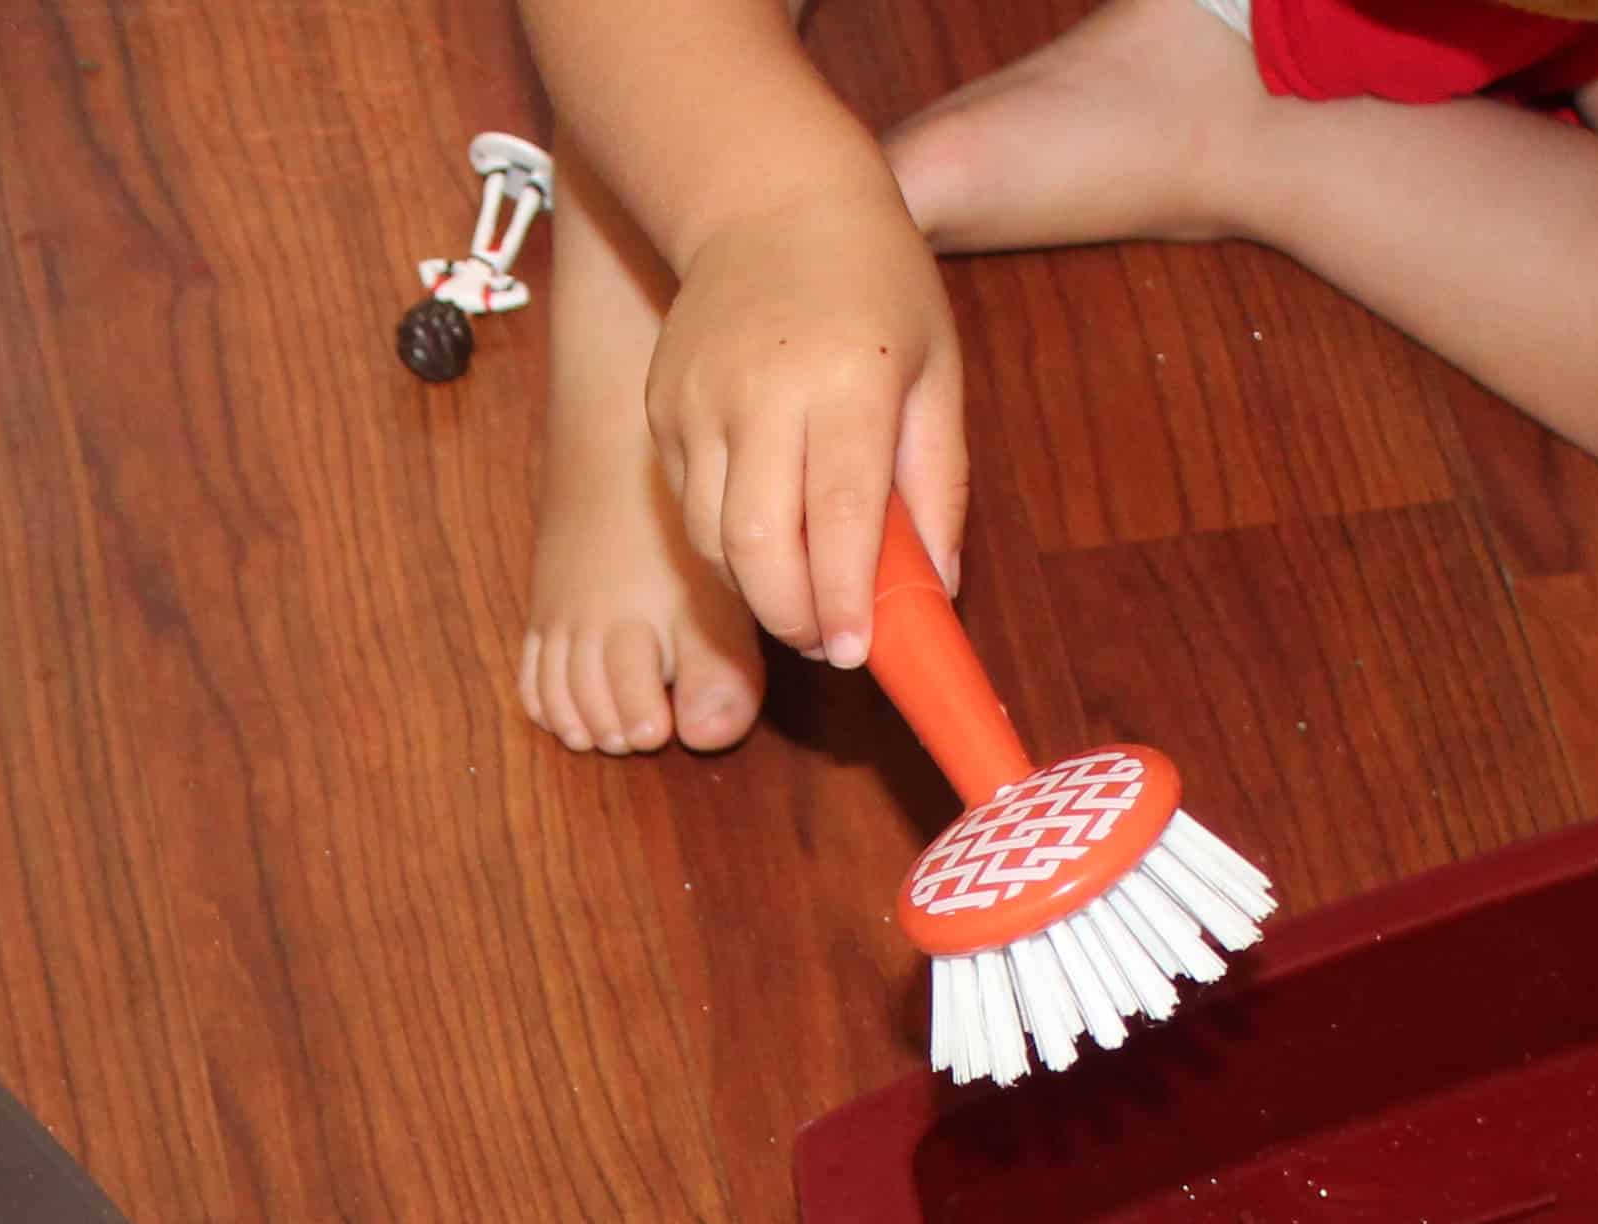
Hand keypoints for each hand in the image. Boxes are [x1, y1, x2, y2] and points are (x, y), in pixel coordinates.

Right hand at [646, 167, 965, 669]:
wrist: (768, 195)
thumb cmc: (873, 283)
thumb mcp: (934, 371)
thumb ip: (937, 485)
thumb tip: (936, 590)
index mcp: (847, 380)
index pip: (837, 518)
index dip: (842, 600)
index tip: (856, 654)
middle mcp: (762, 390)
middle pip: (756, 544)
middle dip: (792, 615)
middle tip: (827, 641)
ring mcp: (699, 398)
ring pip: (711, 537)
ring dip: (756, 587)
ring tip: (800, 595)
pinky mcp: (660, 406)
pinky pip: (687, 502)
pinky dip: (724, 539)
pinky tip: (763, 528)